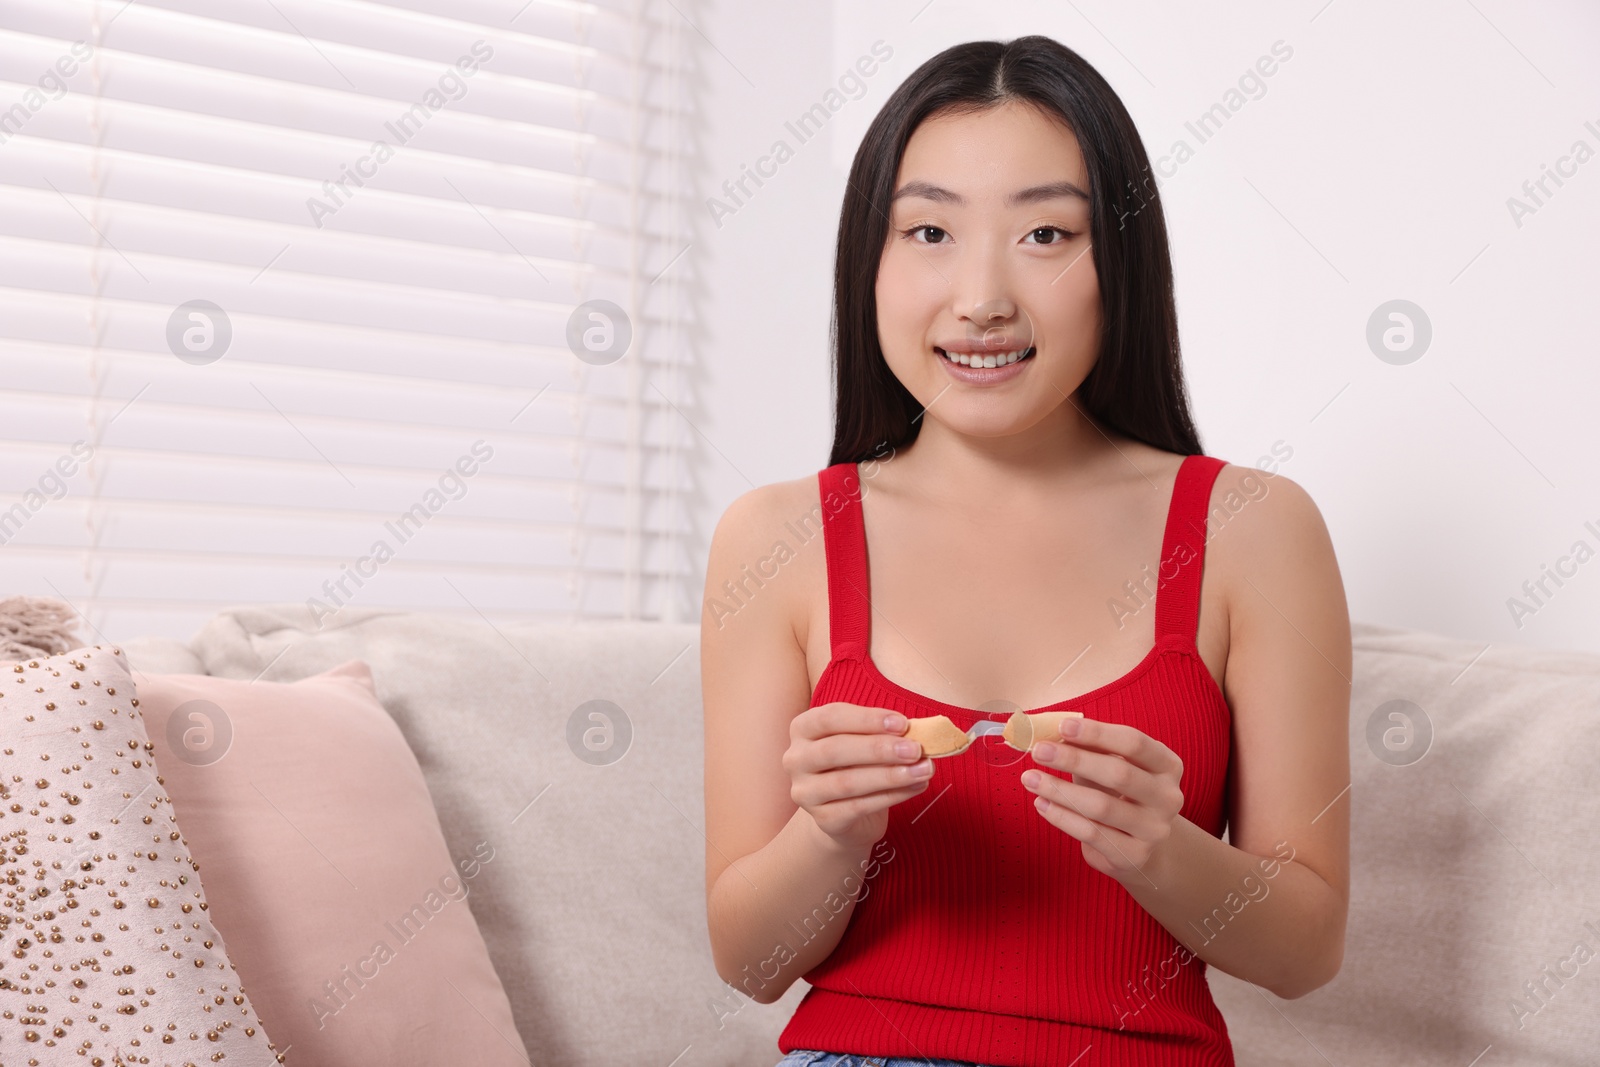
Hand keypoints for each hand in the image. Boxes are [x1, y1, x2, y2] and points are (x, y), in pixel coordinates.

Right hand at [784, 702, 935, 851]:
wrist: (845, 814)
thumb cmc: (857, 765)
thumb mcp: (864, 741)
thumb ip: (883, 733)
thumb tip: (920, 730)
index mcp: (803, 729)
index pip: (830, 717)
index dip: (867, 719)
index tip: (902, 723)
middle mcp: (796, 759)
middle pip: (834, 750)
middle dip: (879, 749)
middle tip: (916, 749)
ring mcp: (805, 793)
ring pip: (847, 782)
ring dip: (890, 775)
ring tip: (924, 770)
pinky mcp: (823, 820)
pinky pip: (858, 807)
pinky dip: (892, 796)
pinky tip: (916, 787)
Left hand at [1019, 716, 1184, 881]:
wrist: (1140, 847)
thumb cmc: (1119, 795)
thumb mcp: (1112, 766)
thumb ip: (1092, 748)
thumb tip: (1053, 732)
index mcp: (1167, 766)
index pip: (1134, 742)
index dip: (1097, 733)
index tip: (1062, 726)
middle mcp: (1168, 798)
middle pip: (1119, 773)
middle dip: (1074, 759)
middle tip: (1039, 751)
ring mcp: (1154, 830)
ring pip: (1101, 806)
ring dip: (1059, 789)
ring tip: (1029, 778)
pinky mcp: (1135, 856)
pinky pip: (1091, 833)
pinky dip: (1061, 817)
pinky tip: (1041, 803)